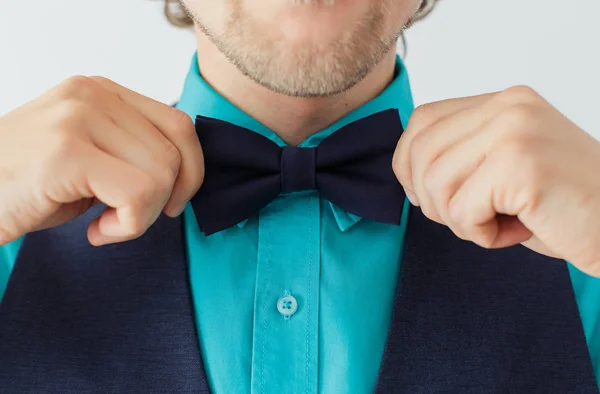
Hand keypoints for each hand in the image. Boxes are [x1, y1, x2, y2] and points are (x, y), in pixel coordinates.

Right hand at [0, 76, 203, 245]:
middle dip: (165, 198)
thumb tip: (186, 172)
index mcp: (101, 91)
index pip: (180, 124)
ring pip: (161, 174)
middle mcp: (91, 94)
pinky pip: (137, 193)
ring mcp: (76, 118)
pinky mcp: (66, 152)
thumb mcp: (90, 156)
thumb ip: (133, 150)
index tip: (171, 201)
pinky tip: (96, 231)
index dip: (191, 170)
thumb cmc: (28, 186)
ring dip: (141, 216)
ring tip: (104, 224)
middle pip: (175, 151)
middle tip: (127, 219)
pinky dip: (128, 226)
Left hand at [394, 86, 599, 276]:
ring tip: (496, 224)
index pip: (423, 119)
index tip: (419, 194)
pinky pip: (462, 209)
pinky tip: (515, 232)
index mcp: (504, 102)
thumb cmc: (561, 206)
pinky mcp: (520, 165)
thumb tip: (408, 168)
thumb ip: (464, 154)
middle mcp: (509, 107)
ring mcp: (515, 132)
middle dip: (431, 198)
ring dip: (458, 220)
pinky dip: (480, 234)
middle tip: (467, 219)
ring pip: (436, 182)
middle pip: (422, 151)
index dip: (407, 161)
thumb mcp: (505, 166)